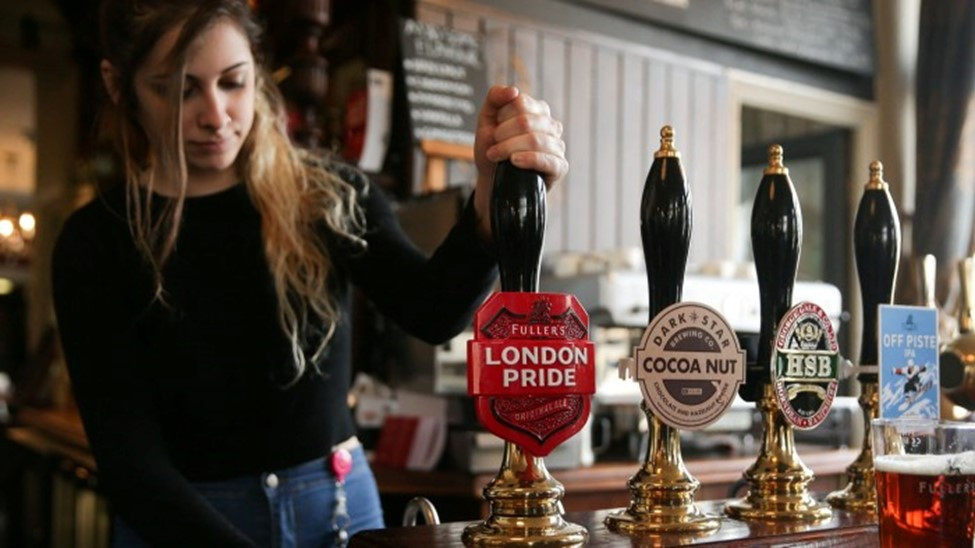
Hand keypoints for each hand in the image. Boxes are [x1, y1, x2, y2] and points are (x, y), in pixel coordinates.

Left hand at [472, 85, 566, 241]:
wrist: (493, 180)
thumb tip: (513, 91)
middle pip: (526, 121)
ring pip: (535, 140)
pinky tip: (514, 162)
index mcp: (538, 110)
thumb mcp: (487, 120)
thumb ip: (495, 98)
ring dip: (509, 148)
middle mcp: (551, 126)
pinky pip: (547, 160)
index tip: (492, 131)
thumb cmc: (492, 148)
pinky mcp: (559, 167)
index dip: (501, 117)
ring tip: (496, 156)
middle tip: (492, 148)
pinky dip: (528, 159)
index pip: (520, 103)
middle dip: (502, 136)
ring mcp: (558, 146)